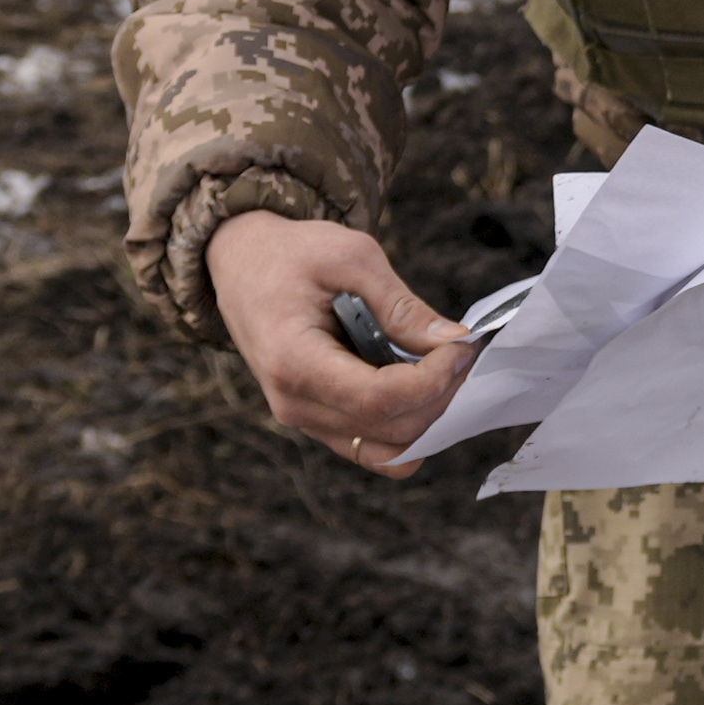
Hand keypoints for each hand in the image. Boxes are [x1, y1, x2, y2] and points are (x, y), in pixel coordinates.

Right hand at [206, 211, 476, 470]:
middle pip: (390, 430)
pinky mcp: (317, 421)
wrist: (241, 263)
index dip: (432, 381)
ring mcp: (304, 420)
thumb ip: (402, 306)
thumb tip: (453, 341)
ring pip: (388, 451)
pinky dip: (408, 424)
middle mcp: (295, 404)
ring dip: (428, 416)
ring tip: (443, 368)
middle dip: (440, 395)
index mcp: (294, 361)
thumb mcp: (351, 258)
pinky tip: (420, 383)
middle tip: (461, 351)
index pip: (378, 400)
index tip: (461, 347)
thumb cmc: (290, 253)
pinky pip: (374, 447)